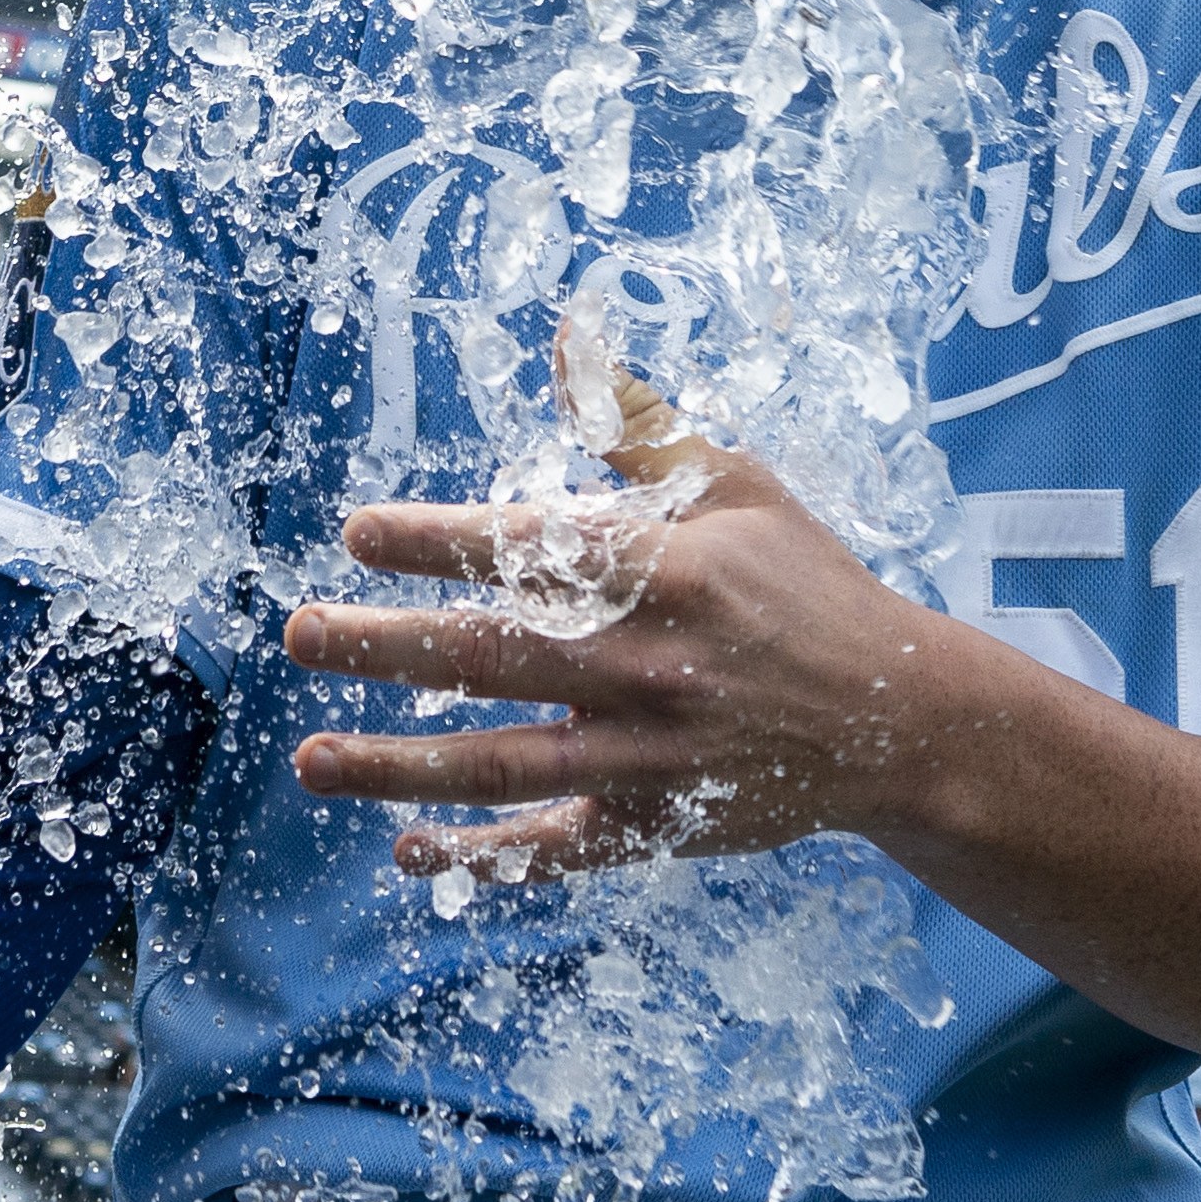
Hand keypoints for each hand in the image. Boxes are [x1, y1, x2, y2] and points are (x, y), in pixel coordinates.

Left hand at [283, 372, 962, 873]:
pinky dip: (482, 857)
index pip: (533, 552)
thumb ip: (641, 426)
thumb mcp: (739, 487)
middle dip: (384, 647)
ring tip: (310, 756)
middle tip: (299, 634)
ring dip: (396, 766)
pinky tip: (408, 846)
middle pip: (494, 658)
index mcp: (669, 573)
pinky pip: (555, 847)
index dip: (439, 542)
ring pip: (503, 766)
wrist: (901, 723)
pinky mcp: (659, 825)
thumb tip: (565, 344)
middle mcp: (652, 667)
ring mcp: (651, 757)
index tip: (358, 531)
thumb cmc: (806, 587)